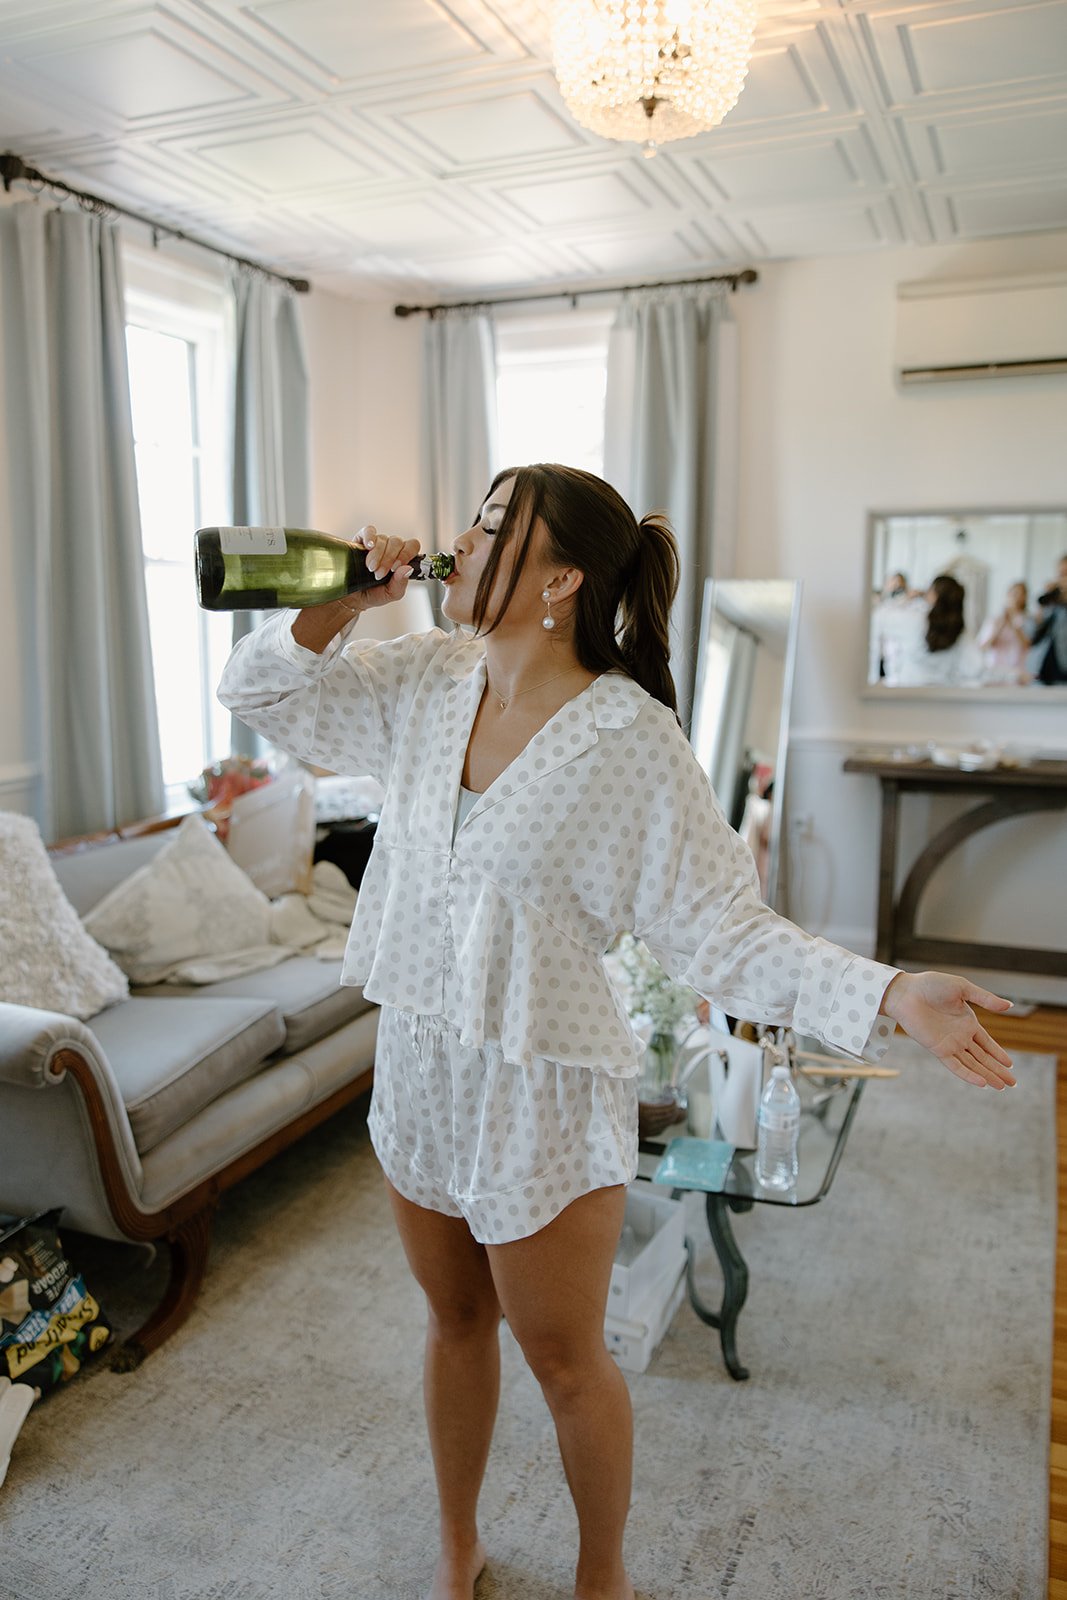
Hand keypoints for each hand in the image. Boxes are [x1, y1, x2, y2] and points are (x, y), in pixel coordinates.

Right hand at [351, 525, 420, 610]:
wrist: (352, 597)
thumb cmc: (373, 594)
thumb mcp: (390, 594)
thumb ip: (400, 584)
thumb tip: (407, 569)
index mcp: (402, 559)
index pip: (412, 546)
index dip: (406, 554)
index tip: (396, 567)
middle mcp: (391, 549)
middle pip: (397, 542)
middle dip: (388, 559)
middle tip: (379, 574)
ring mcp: (377, 543)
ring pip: (383, 539)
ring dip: (377, 555)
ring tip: (370, 568)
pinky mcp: (362, 539)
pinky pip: (369, 531)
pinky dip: (369, 537)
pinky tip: (368, 546)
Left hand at [879, 971, 1015, 1088]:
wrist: (907, 991)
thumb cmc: (931, 985)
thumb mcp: (963, 988)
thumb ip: (985, 999)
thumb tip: (1009, 1006)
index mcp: (967, 1023)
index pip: (987, 1043)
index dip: (998, 1054)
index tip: (1010, 1065)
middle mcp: (960, 1036)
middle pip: (983, 1057)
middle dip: (998, 1070)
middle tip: (1013, 1083)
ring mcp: (950, 1044)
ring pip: (973, 1064)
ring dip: (987, 1075)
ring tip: (1002, 1087)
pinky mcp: (938, 1049)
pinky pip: (956, 1066)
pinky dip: (969, 1074)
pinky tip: (982, 1083)